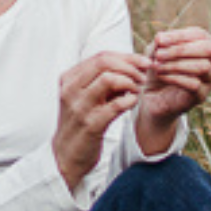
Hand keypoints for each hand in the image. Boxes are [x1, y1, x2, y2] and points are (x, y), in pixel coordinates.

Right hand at [53, 49, 147, 191]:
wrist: (67, 154)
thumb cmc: (81, 121)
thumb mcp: (87, 96)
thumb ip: (103, 79)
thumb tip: (133, 64)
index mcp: (69, 79)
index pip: (101, 56)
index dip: (127, 57)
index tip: (144, 62)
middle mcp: (71, 90)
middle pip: (104, 62)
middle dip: (130, 66)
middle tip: (143, 76)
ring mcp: (80, 107)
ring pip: (109, 79)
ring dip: (130, 82)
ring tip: (137, 90)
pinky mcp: (91, 124)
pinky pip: (116, 105)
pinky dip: (130, 100)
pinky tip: (132, 102)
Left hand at [135, 26, 210, 152]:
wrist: (154, 96)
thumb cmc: (159, 67)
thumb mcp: (156, 51)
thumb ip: (159, 44)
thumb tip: (160, 38)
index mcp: (207, 44)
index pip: (200, 34)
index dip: (179, 36)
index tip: (158, 39)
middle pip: (208, 49)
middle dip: (181, 49)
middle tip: (158, 54)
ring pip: (203, 67)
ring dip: (177, 64)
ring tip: (157, 65)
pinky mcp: (203, 95)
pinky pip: (195, 84)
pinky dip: (175, 78)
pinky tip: (160, 75)